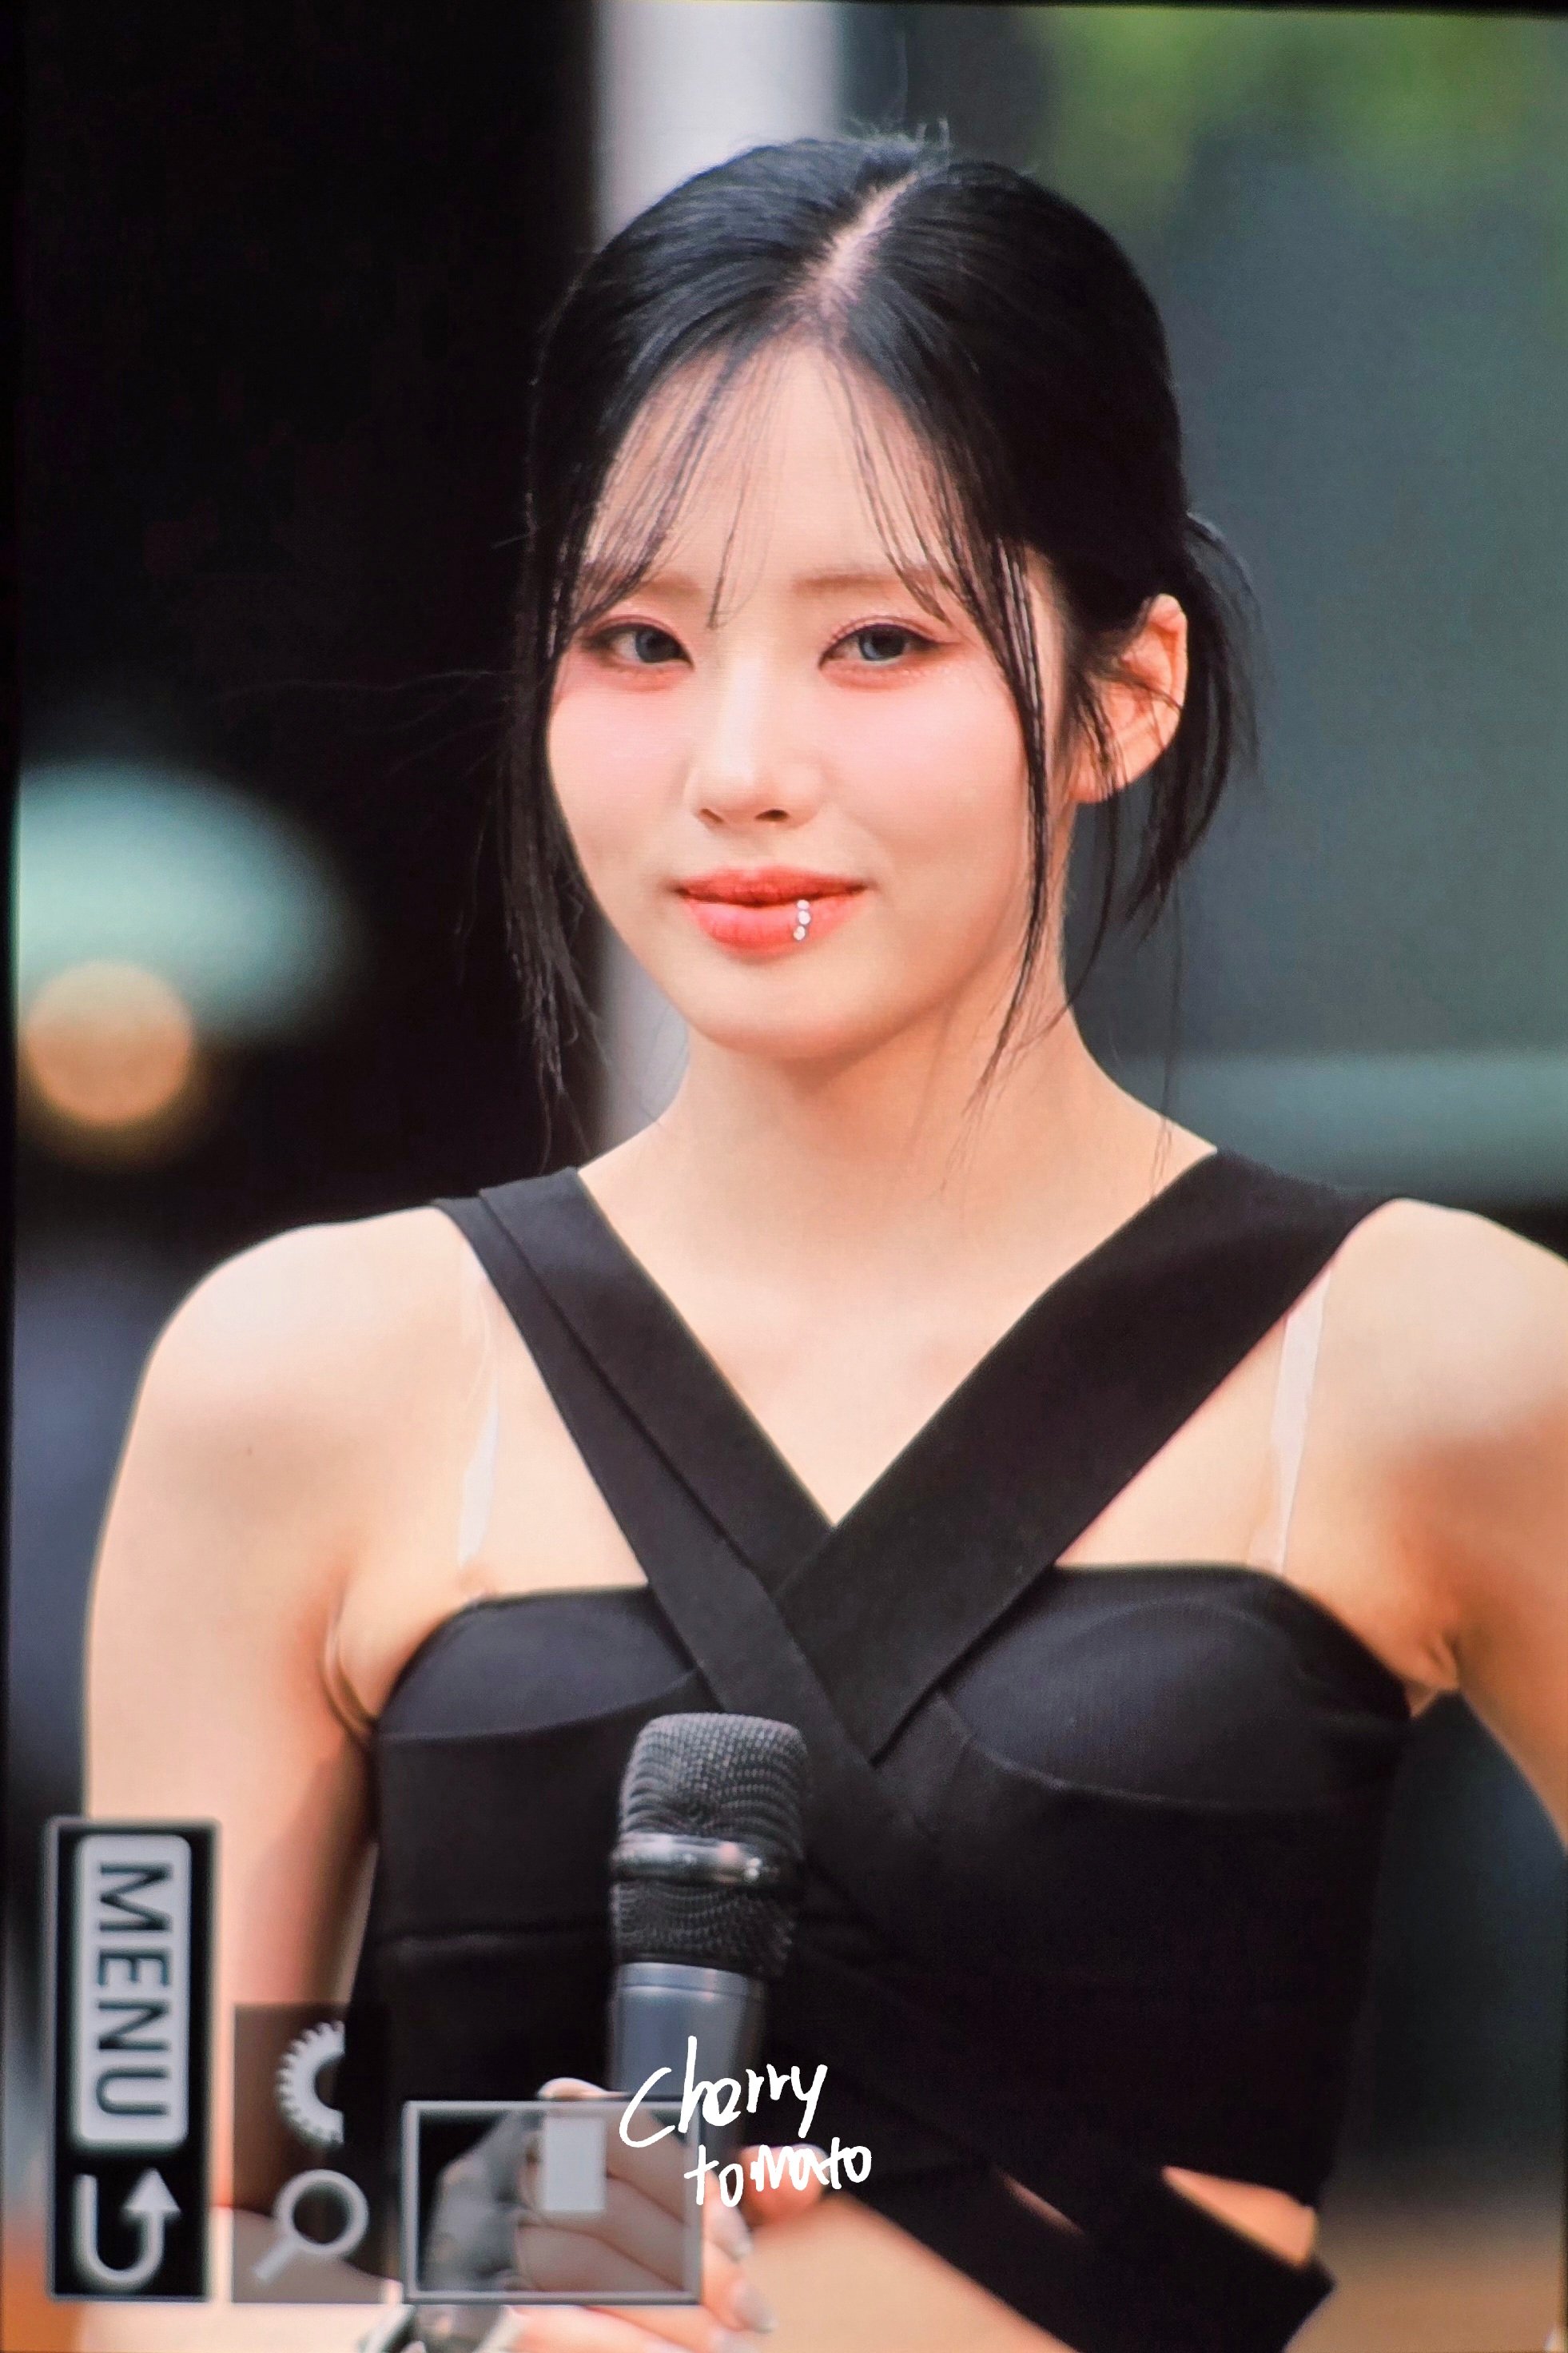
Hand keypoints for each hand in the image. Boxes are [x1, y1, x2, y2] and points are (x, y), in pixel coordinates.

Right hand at [421, 2076, 806, 2351]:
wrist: (528, 2326)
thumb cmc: (621, 2261)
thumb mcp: (678, 2213)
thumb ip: (738, 2192)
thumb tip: (801, 2173)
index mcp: (553, 2123)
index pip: (625, 2137)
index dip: (689, 2190)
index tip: (745, 2244)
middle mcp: (505, 2168)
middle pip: (613, 2209)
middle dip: (695, 2268)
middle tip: (756, 2317)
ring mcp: (478, 2239)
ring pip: (588, 2269)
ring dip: (670, 2316)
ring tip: (730, 2346)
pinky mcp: (471, 2307)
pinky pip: (550, 2323)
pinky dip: (619, 2343)